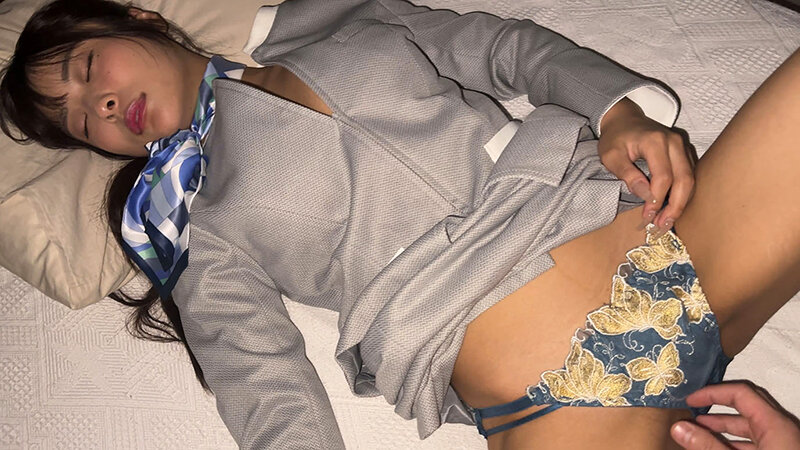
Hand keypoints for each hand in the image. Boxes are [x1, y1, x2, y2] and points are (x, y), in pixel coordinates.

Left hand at [598, 98, 694, 233]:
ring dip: (680, 203)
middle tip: (661, 226)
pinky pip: (689, 175)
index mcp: (655, 141)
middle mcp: (674, 142)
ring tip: (666, 221)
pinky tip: (671, 208)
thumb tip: (645, 195)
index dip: (657, 200)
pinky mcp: (684, 152)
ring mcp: (682, 146)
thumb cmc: (615, 138)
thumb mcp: (611, 156)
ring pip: (690, 179)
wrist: (624, 119)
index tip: (647, 217)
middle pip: (684, 180)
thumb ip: (628, 174)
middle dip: (674, 206)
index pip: (663, 176)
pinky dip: (682, 194)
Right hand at [671, 382, 799, 448]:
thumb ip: (708, 446)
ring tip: (699, 431)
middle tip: (694, 411)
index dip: (713, 393)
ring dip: (725, 427)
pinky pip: (758, 443)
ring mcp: (785, 444)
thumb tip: (679, 428)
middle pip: (747, 406)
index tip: (691, 401)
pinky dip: (736, 443)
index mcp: (775, 424)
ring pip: (752, 426)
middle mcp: (783, 429)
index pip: (740, 393)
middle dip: (718, 407)